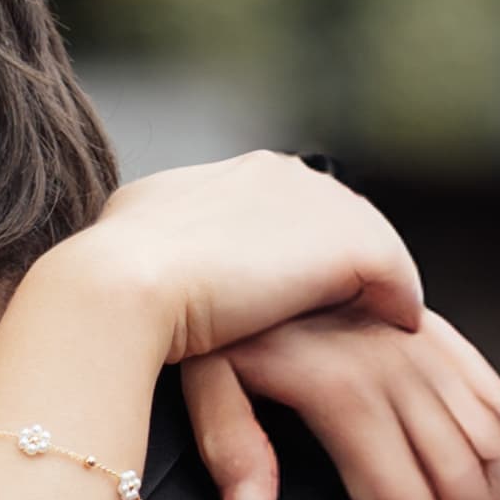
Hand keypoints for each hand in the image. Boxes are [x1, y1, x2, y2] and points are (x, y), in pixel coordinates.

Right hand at [62, 150, 423, 369]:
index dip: (290, 246)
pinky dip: (399, 298)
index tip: (296, 284)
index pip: (276, 204)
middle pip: (328, 214)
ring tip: (384, 318)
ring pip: (364, 238)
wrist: (113, 292)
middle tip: (359, 303)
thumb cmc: (99, 292)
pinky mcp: (344, 243)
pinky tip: (400, 326)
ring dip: (374, 278)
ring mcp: (310, 203)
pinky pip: (392, 272)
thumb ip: (153, 258)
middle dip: (341, 257)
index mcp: (216, 177)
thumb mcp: (124, 261)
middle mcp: (270, 173)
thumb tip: (145, 280)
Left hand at [183, 303, 499, 499]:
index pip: (401, 497)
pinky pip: (495, 400)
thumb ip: (230, 450)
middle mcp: (397, 370)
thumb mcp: (204, 381)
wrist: (240, 243)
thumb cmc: (217, 319)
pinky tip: (494, 488)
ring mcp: (424, 349)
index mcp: (343, 393)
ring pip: (490, 444)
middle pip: (457, 481)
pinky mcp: (438, 336)